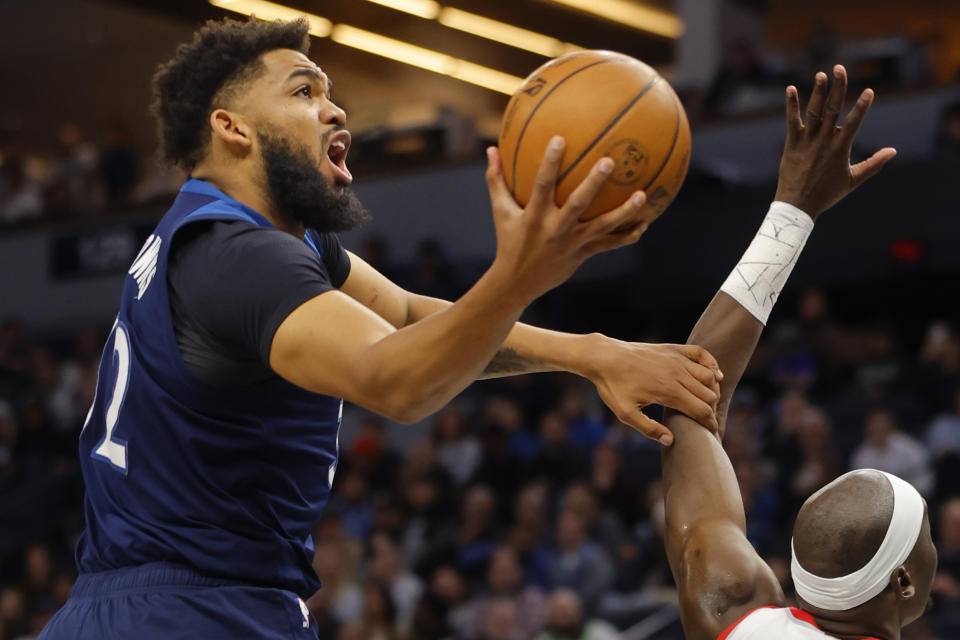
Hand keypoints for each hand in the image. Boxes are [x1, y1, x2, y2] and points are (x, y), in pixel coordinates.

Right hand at [485, 138, 647, 302]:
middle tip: (610, 161)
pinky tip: (645, 224)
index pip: (542, 185)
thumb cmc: (508, 240)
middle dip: (594, 183)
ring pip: (602, 226)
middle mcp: (555, 229)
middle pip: (578, 204)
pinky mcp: (583, 254)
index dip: (550, 163)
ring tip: (642, 195)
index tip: (559, 138)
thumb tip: (490, 149)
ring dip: (624, 212)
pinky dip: (627, 236)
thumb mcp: (500, 211)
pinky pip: (609, 244)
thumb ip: (496, 179)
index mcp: (534, 216)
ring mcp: (572, 243)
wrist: (517, 282)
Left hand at [584, 336, 722, 444]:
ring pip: (708, 377)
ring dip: (712, 391)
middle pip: (709, 395)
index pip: (702, 411)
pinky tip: (715, 375)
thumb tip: (671, 440)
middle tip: (705, 422)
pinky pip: (701, 354)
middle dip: (711, 411)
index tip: (712, 434)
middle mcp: (678, 374)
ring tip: (707, 403)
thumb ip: (648, 428)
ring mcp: (677, 359)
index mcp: (669, 392)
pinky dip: (712, 364)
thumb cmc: (613, 386)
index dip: (710, 425)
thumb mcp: (625, 413)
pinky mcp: (673, 349)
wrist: (604, 357)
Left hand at [775, 64, 896, 219]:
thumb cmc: (827, 193)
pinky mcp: (791, 143)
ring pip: (814, 112)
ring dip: (818, 92)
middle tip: (840, 68)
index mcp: (841, 148)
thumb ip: (873, 164)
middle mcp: (824, 140)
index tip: (869, 90)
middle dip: (838, 87)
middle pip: (833, 109)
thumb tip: (893, 151)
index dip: (862, 105)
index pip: (854, 122)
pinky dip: (791, 105)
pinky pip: (791, 121)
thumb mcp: (853, 180)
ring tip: (821, 74)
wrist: (798, 205)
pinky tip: (791, 89)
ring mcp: (807, 141)